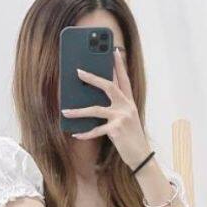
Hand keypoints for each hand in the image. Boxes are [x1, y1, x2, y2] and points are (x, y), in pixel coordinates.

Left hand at [60, 48, 151, 168]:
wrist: (141, 155)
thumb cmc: (130, 137)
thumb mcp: (126, 119)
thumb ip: (114, 108)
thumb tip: (93, 100)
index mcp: (129, 102)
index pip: (124, 79)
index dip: (119, 65)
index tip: (114, 51)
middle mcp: (127, 106)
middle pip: (109, 86)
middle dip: (92, 78)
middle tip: (78, 71)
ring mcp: (122, 117)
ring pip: (96, 109)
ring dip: (79, 111)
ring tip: (65, 111)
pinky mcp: (117, 130)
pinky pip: (96, 130)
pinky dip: (85, 133)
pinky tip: (75, 134)